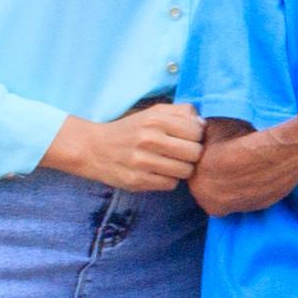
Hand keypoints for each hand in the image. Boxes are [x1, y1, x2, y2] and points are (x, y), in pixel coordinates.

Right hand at [49, 102, 206, 192]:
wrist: (93, 148)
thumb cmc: (130, 130)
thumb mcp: (152, 113)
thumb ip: (180, 112)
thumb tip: (203, 124)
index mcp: (154, 120)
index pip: (197, 132)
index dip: (196, 137)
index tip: (187, 139)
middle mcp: (148, 139)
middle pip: (195, 153)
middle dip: (192, 154)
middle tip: (181, 154)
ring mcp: (142, 162)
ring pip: (185, 171)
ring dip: (181, 169)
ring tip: (170, 163)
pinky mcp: (136, 181)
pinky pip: (170, 184)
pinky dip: (168, 180)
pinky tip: (158, 172)